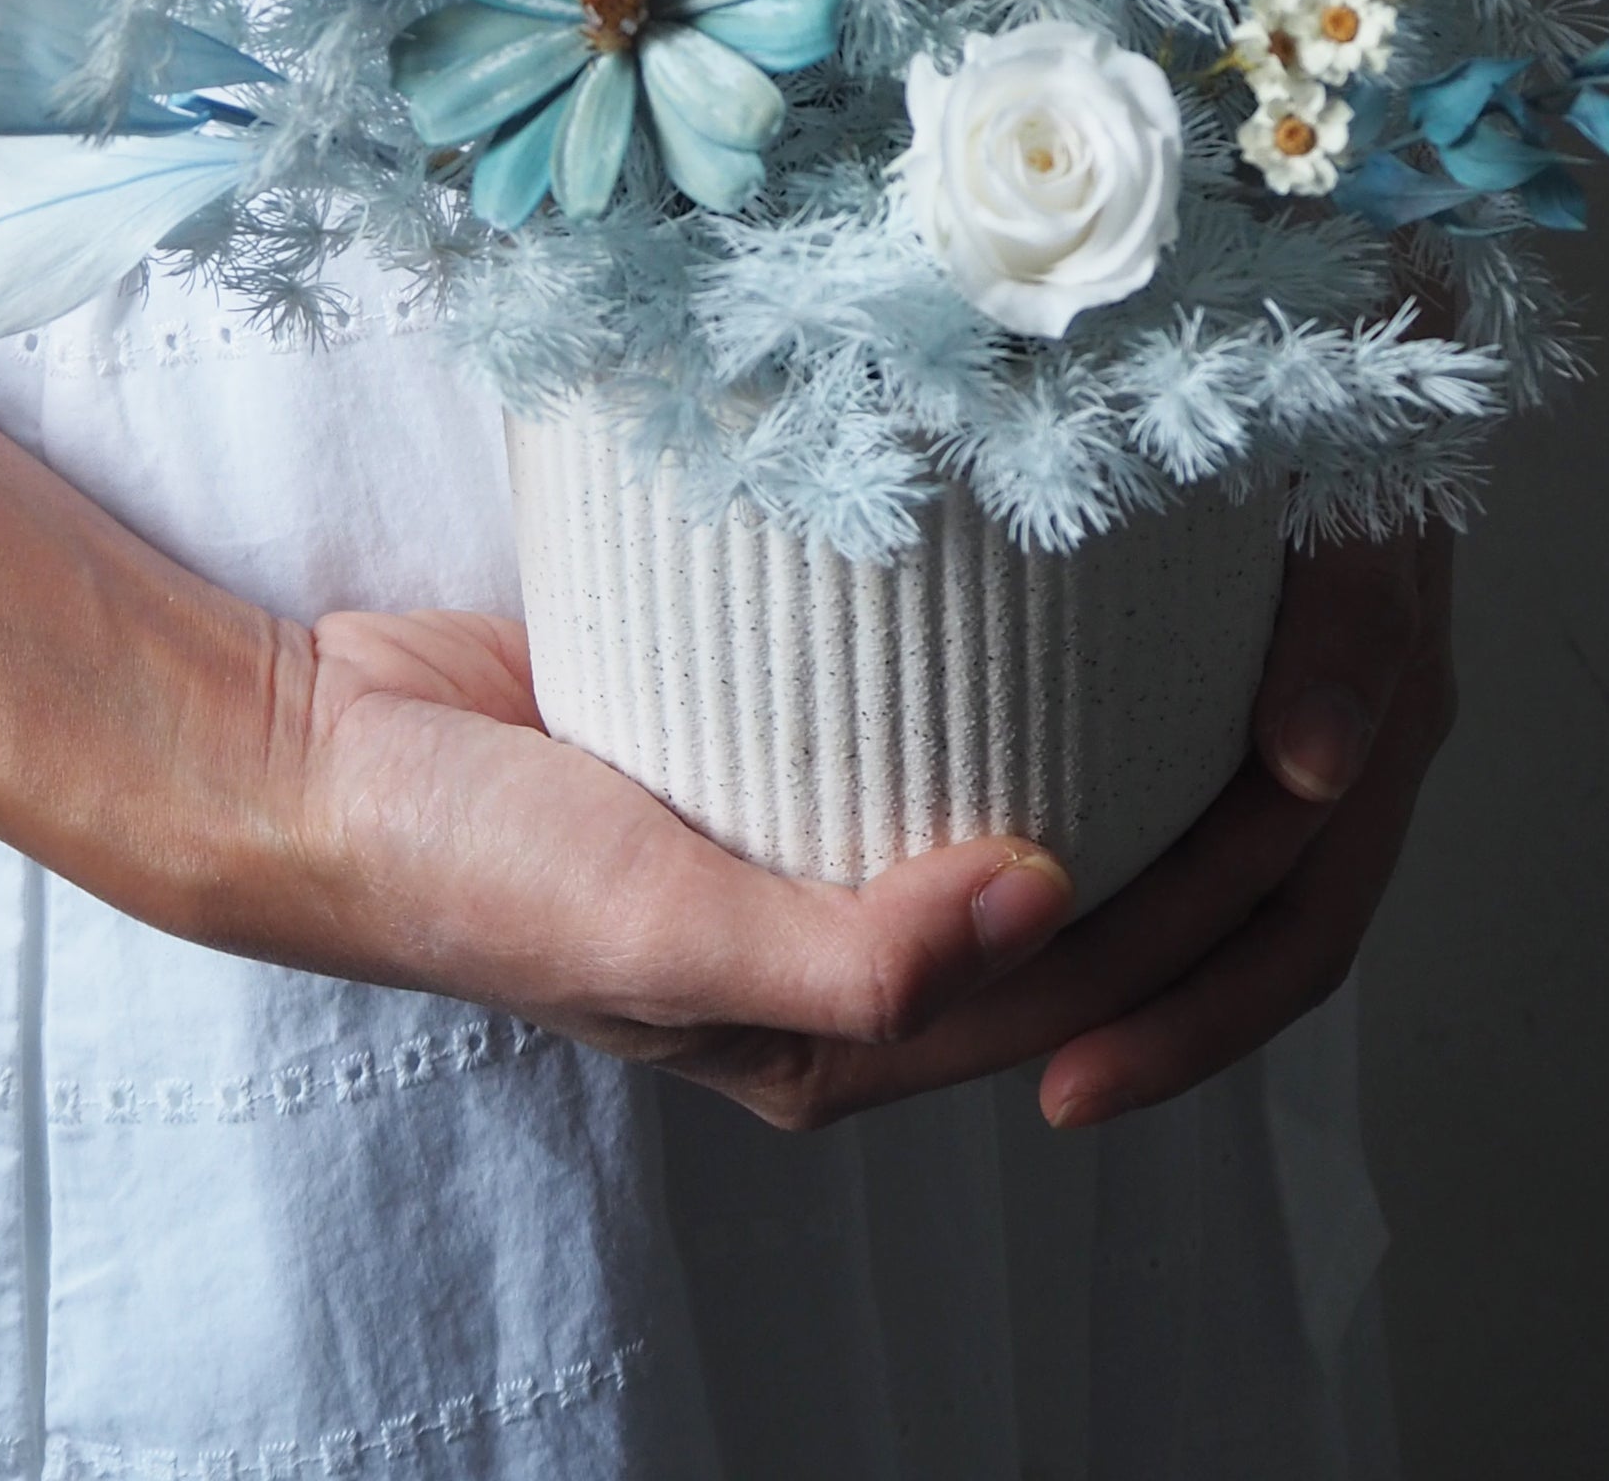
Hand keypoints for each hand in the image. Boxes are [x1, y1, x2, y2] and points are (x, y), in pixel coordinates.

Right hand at [260, 520, 1451, 1134]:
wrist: (318, 755)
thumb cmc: (472, 867)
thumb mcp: (659, 926)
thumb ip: (845, 950)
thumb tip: (1039, 908)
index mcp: (829, 1036)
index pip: (1062, 985)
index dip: (1191, 902)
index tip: (1290, 779)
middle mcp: (829, 944)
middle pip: (1049, 895)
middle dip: (1171, 817)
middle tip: (1275, 683)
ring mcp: (792, 831)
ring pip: (987, 789)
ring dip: (1085, 723)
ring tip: (1192, 618)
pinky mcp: (754, 730)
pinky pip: (903, 701)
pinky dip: (980, 656)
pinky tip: (1039, 572)